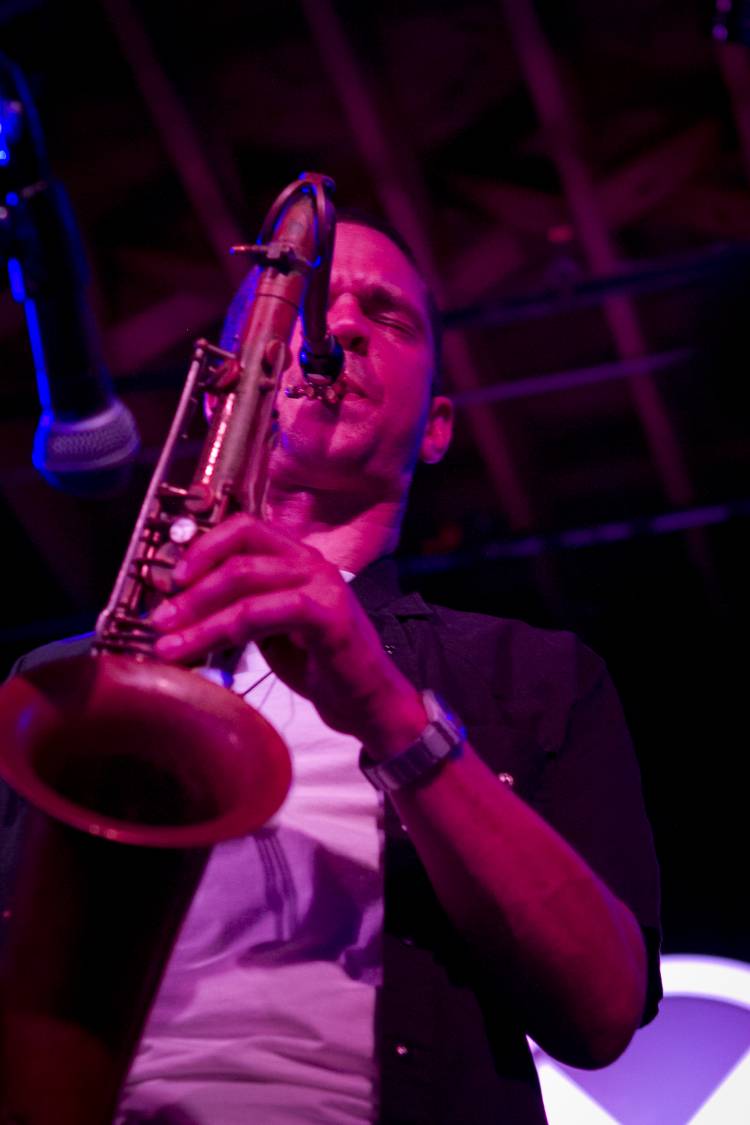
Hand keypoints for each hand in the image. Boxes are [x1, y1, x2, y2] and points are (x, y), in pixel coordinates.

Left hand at [151, 514, 425, 754]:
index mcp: (298, 558)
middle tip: (160, 619)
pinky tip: (201, 650)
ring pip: (245, 583)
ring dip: (198, 614)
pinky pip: (265, 613)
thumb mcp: (274, 629)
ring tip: (167, 643)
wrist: (370, 702)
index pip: (245, 528)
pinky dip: (224, 630)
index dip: (203, 547)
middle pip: (238, 554)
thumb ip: (242, 609)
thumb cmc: (322, 666)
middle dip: (191, 588)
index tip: (173, 579)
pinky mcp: (328, 615)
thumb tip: (186, 608)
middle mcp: (311, 562)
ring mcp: (323, 585)